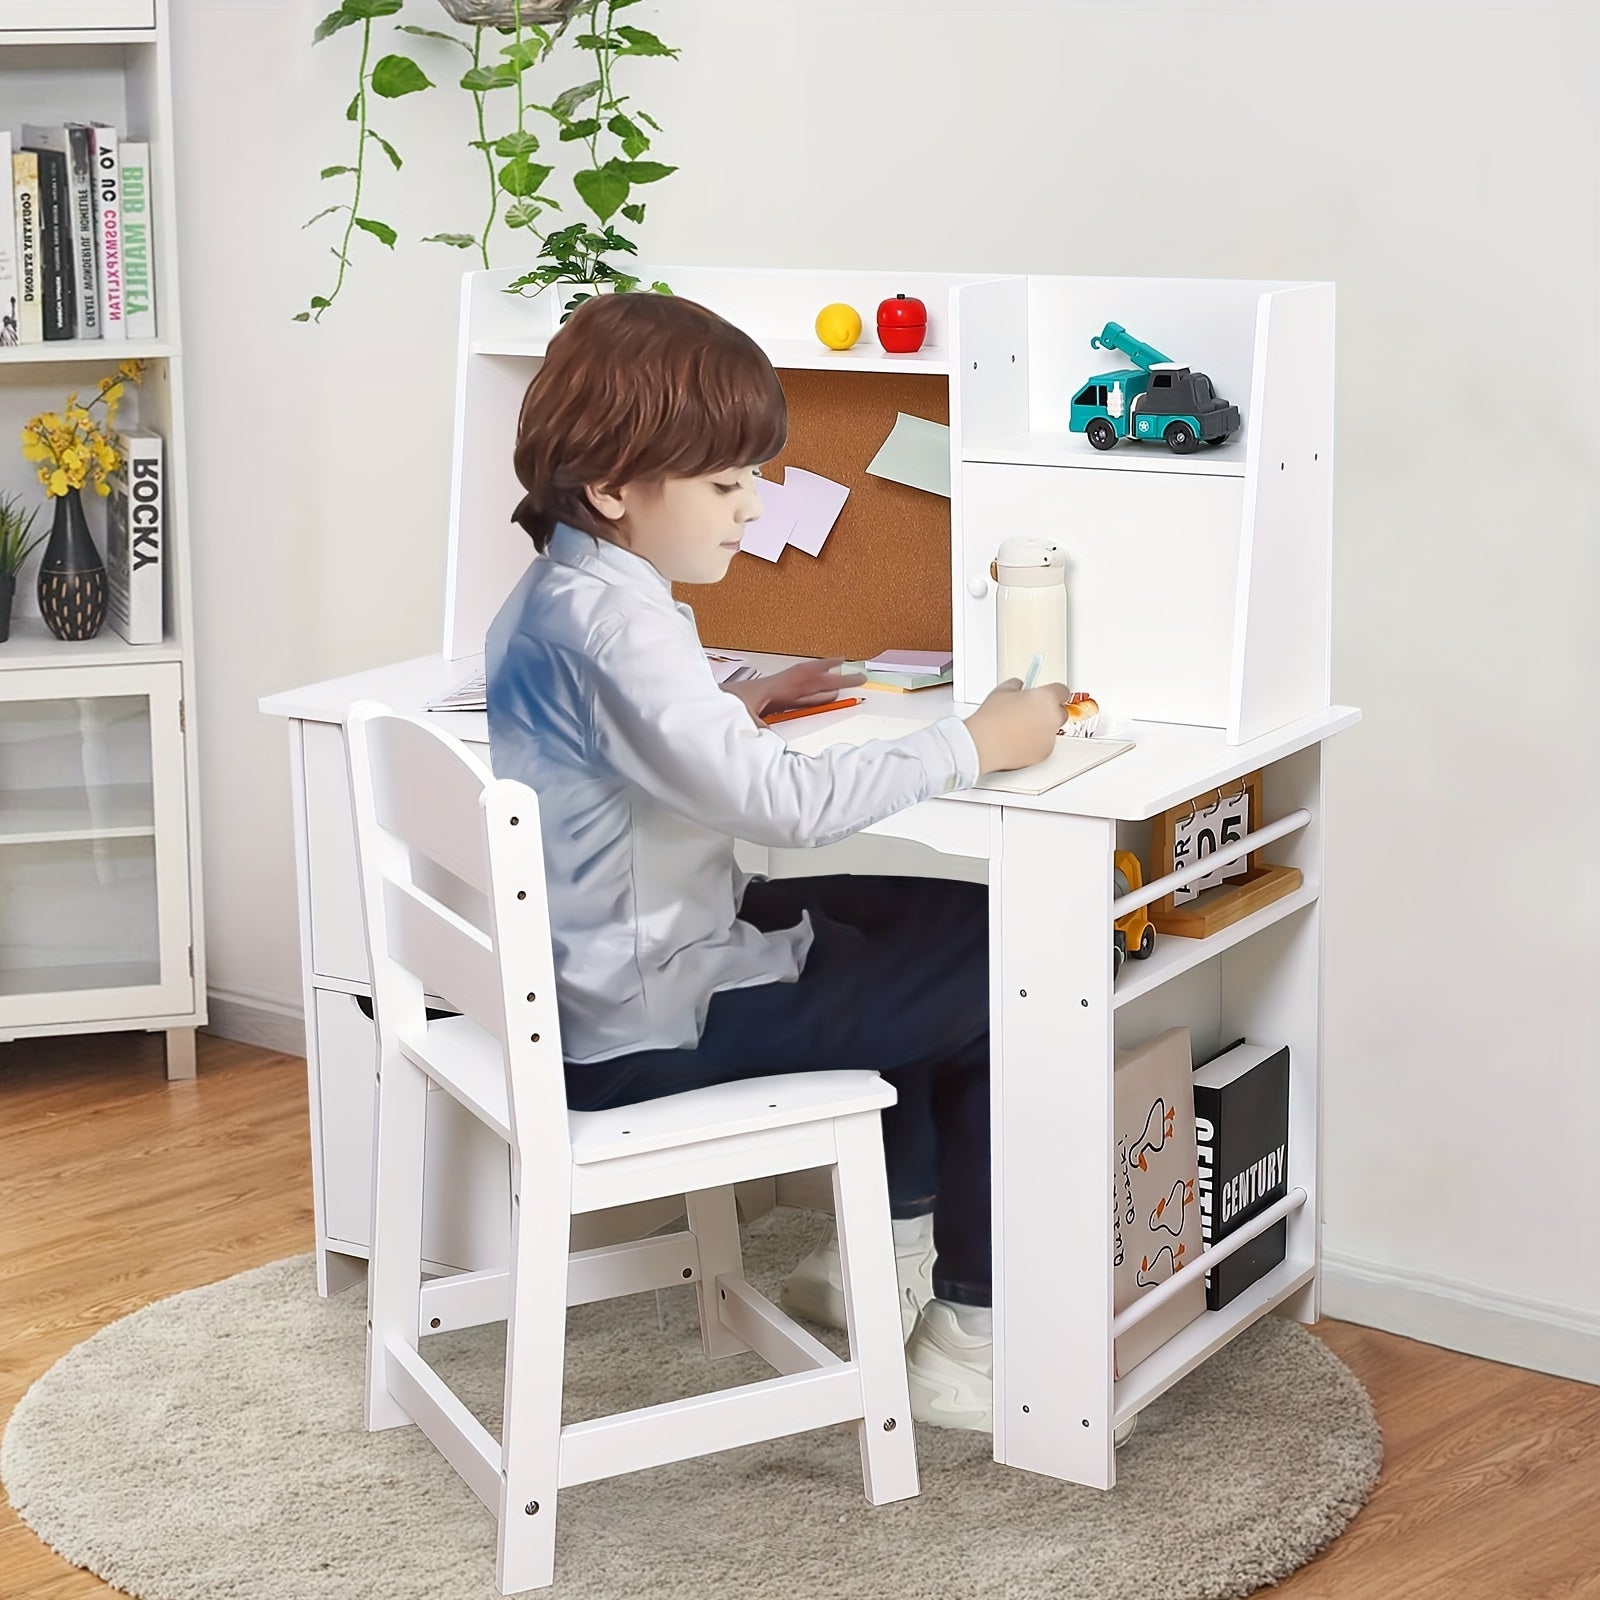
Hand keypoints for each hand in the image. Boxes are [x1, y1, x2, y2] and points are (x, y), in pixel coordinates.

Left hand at [723, 658, 866, 722]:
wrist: (694, 708)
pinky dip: (807, 693)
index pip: (807, 681)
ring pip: (801, 685)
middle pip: (809, 679)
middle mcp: (771, 688)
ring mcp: (766, 693)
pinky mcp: (761, 701)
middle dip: (835, 677)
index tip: (853, 674)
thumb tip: (777, 736)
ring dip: (822, 682)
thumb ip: (759, 728)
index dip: (832, 678)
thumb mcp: (738, 720)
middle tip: (860, 676)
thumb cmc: (715, 713)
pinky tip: (813, 698)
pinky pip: (791, 695)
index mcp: (769, 690)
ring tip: (842, 679)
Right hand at [963, 677, 1070, 771]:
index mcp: (1046, 698)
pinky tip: (1017, 740)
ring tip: (1018, 728)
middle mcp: (1053, 717)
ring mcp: (1050, 737)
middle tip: (1029, 712)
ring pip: (1051, 730)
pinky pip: (1044, 745)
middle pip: (1060, 711)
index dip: (1052, 692)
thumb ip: (1017, 686)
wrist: (984, 744)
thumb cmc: (992, 719)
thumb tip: (1019, 688)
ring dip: (1041, 728)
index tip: (1045, 694)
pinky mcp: (1044, 753)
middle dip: (1048, 712)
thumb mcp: (1002, 691)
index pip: (1062, 691)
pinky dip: (1035, 743)